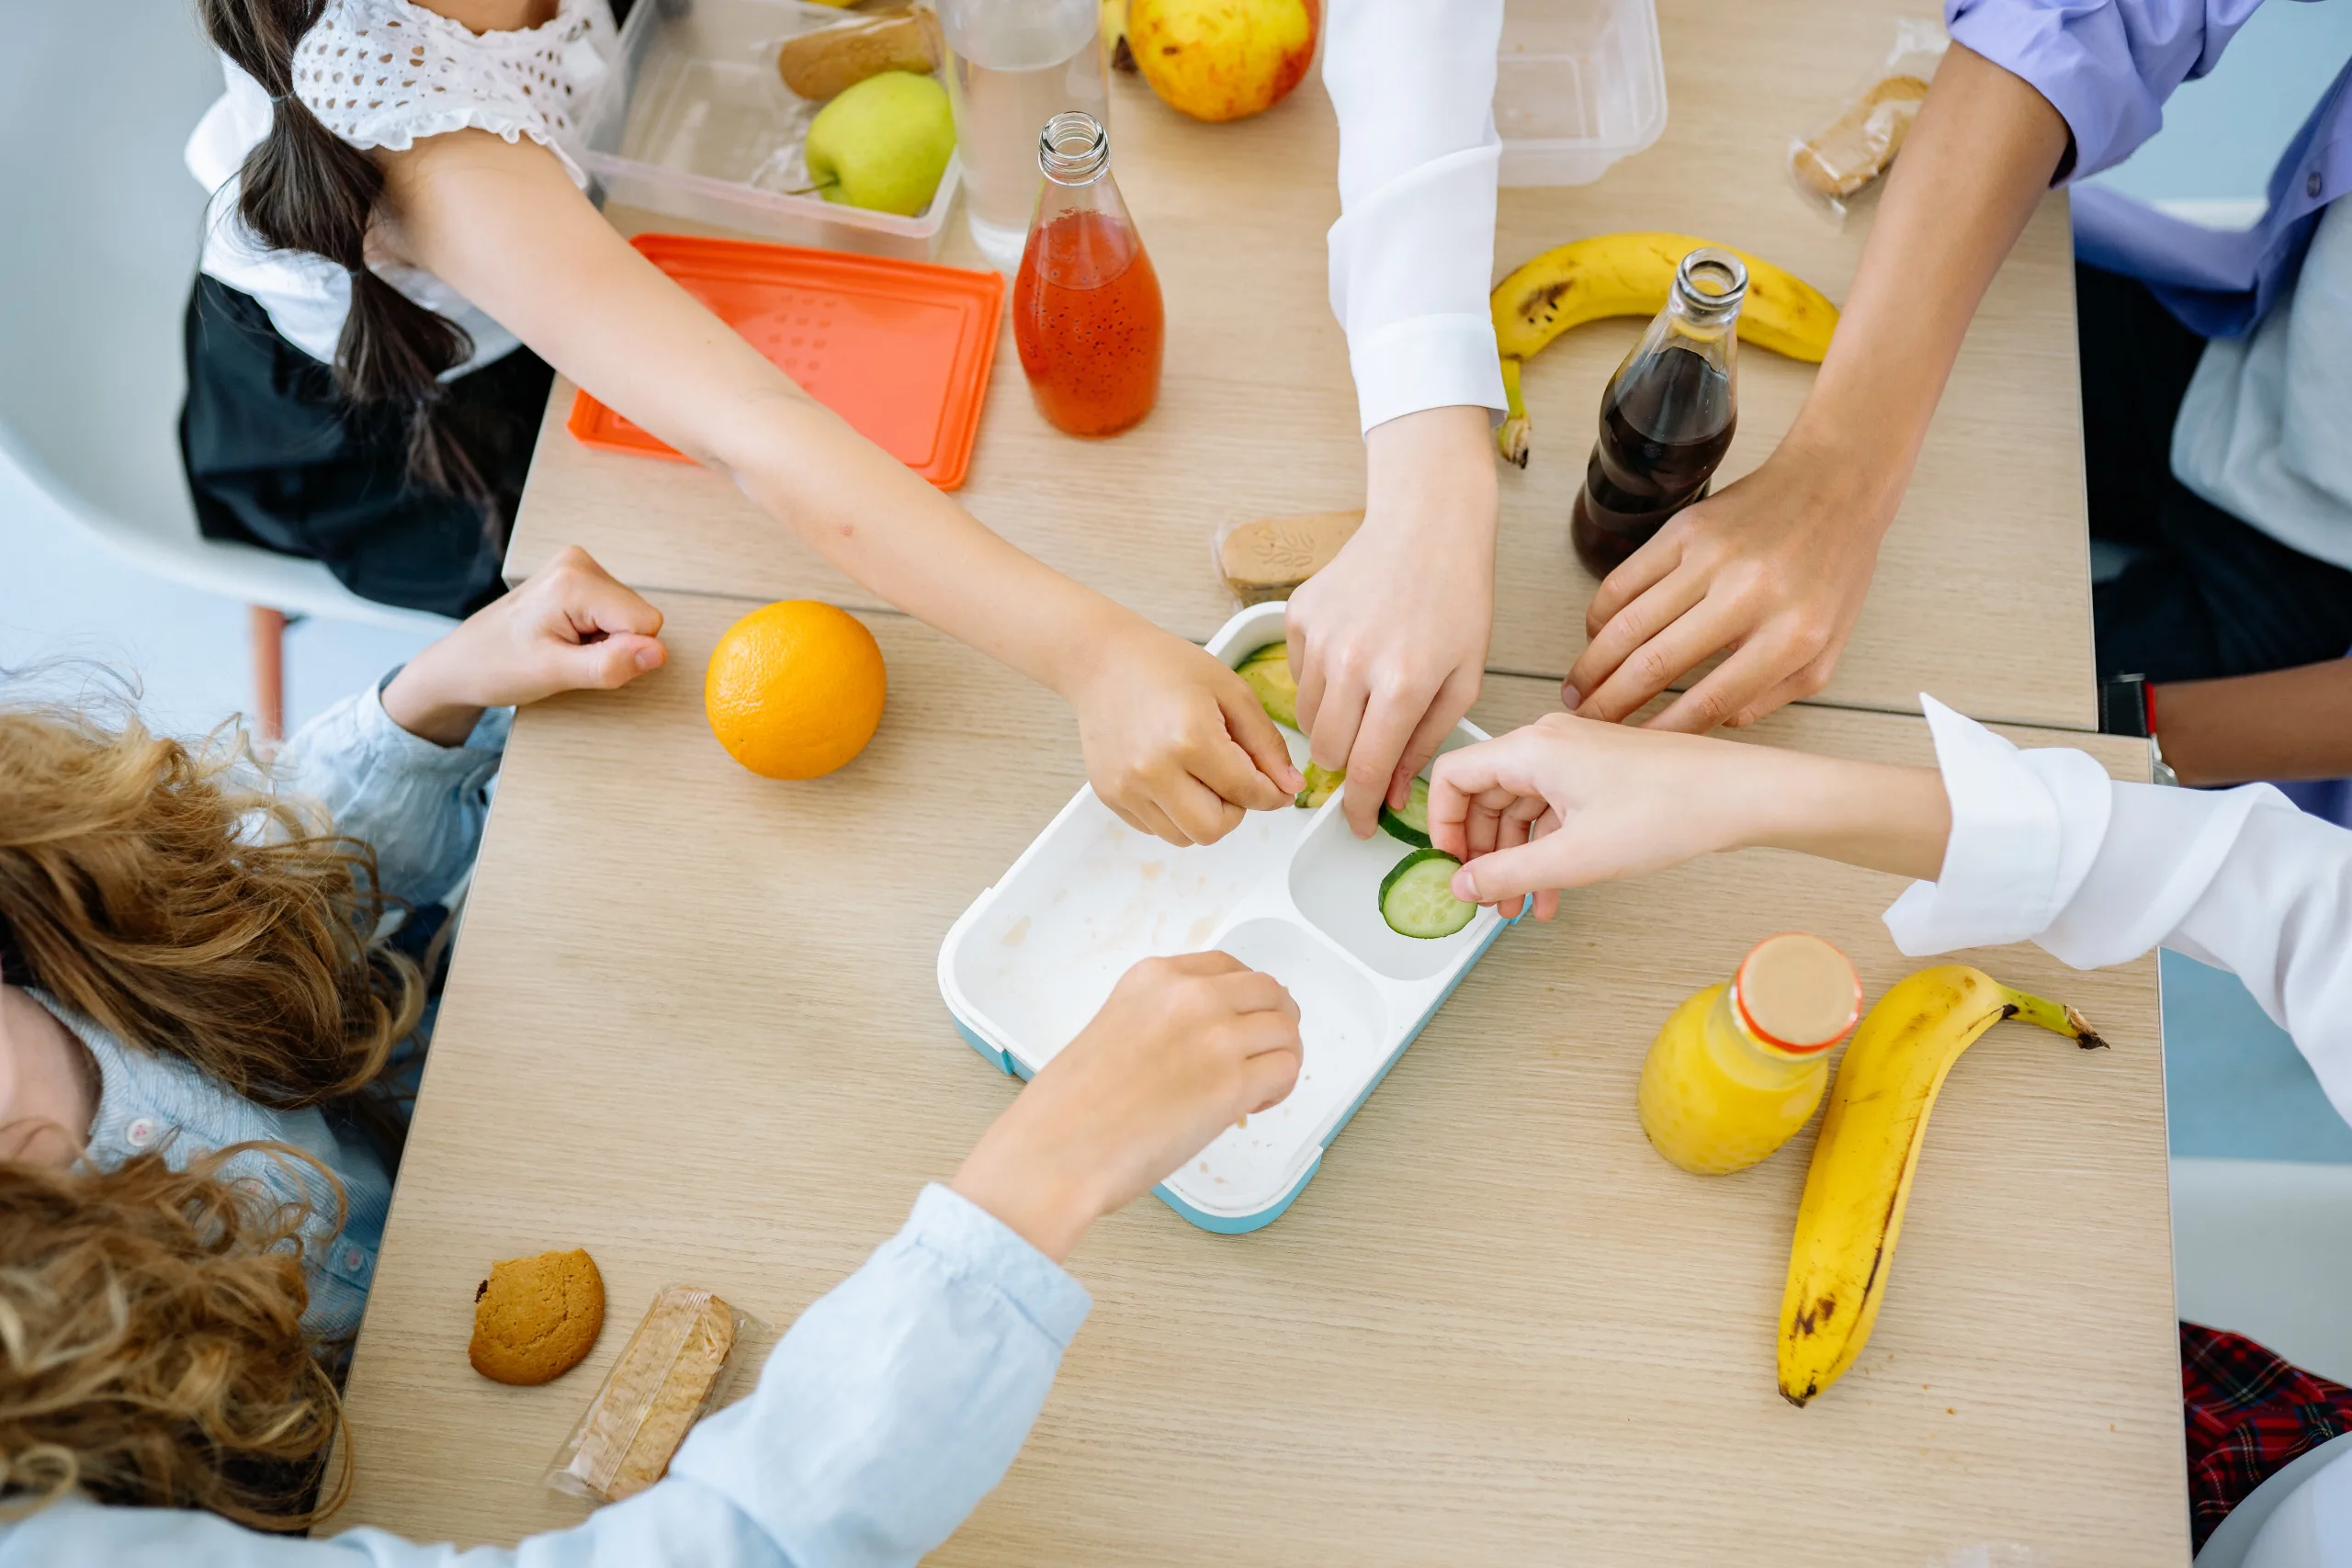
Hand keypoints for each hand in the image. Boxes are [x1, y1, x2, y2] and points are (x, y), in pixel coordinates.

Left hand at [381, 546, 666, 744]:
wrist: (461, 663)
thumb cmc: (496, 667)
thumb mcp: (553, 675)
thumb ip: (609, 664)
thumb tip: (658, 653)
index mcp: (575, 580)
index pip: (645, 622)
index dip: (622, 652)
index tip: (581, 658)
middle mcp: (580, 562)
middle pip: (638, 617)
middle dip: (612, 645)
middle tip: (568, 654)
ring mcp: (578, 566)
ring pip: (629, 617)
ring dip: (603, 641)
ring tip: (562, 647)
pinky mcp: (577, 577)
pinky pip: (614, 612)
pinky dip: (595, 633)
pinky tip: (564, 638)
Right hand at [951, 954, 1303, 1260]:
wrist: (1055, 1152)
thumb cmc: (1069, 1110)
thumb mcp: (1113, 1030)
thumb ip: (1162, 1022)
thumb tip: (1201, 1046)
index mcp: (1154, 978)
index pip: (1227, 966)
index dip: (1245, 997)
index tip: (1242, 1020)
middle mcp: (1190, 996)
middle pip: (1268, 990)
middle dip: (1275, 1021)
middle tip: (1265, 1053)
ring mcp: (1215, 1036)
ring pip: (1286, 1029)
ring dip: (1281, 1057)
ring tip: (1257, 1089)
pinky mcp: (1233, 1082)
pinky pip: (1287, 1069)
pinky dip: (1281, 1088)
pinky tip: (1252, 1107)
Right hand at [1067, 626, 1301, 846]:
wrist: (1102, 661)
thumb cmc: (1166, 666)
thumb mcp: (1231, 692)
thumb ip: (1266, 743)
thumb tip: (1291, 786)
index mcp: (1191, 738)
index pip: (1247, 793)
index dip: (1272, 795)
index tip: (1276, 789)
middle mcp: (1154, 770)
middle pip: (1213, 831)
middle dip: (1234, 811)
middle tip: (1231, 780)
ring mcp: (1127, 786)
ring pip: (1183, 837)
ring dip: (1202, 816)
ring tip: (1198, 775)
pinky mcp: (1109, 795)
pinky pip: (1155, 828)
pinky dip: (1173, 813)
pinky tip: (1170, 774)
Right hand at [1288, 405, 1495, 837]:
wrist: (1426, 525)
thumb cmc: (1456, 599)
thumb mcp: (1463, 679)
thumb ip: (1425, 741)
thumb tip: (1389, 792)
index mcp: (1403, 683)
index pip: (1364, 770)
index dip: (1358, 809)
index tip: (1356, 826)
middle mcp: (1353, 662)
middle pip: (1326, 751)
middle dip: (1345, 766)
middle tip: (1368, 752)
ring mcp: (1320, 637)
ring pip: (1306, 718)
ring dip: (1332, 724)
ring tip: (1365, 695)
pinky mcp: (1298, 616)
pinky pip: (1296, 676)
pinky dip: (1320, 682)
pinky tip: (1351, 655)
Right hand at [1428, 713, 1950, 916]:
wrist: (1740, 796)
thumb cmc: (1670, 809)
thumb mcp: (1575, 856)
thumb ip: (1506, 874)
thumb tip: (1461, 886)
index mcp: (1532, 749)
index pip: (1454, 776)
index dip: (1441, 825)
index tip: (1450, 866)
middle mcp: (1549, 744)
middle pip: (1486, 796)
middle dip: (1482, 853)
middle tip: (1486, 898)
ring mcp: (1576, 758)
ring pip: (1521, 809)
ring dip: (1515, 859)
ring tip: (1520, 906)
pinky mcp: (1601, 775)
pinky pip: (1553, 812)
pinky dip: (1546, 852)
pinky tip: (1553, 893)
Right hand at [1562, 442, 1892, 732]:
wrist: (1834, 486)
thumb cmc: (1832, 571)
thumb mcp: (1827, 649)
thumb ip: (1775, 694)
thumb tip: (1716, 723)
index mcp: (1792, 635)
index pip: (1711, 701)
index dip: (1663, 732)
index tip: (1634, 747)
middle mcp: (1749, 595)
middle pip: (1657, 664)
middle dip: (1610, 705)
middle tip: (1587, 725)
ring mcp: (1712, 558)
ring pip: (1629, 624)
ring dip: (1593, 666)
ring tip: (1576, 691)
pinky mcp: (1685, 528)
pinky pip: (1625, 580)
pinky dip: (1600, 615)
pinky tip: (1595, 638)